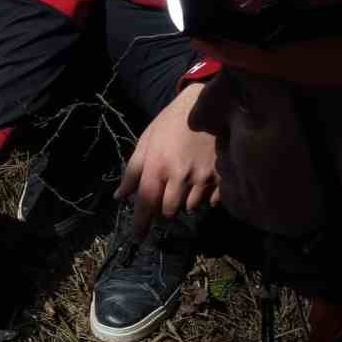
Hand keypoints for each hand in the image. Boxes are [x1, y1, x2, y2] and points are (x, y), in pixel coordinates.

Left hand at [116, 83, 219, 238]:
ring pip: (190, 208)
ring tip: (185, 184)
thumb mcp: (146, 141)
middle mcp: (179, 176)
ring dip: (184, 203)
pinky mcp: (222, 176)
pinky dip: (205, 199)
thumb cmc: (171, 123)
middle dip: (164, 209)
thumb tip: (120, 197)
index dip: (141, 225)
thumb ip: (132, 171)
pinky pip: (211, 202)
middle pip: (168, 211)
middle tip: (165, 196)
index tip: (138, 238)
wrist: (207, 104)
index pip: (146, 204)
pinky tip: (202, 183)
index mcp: (157, 167)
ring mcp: (203, 177)